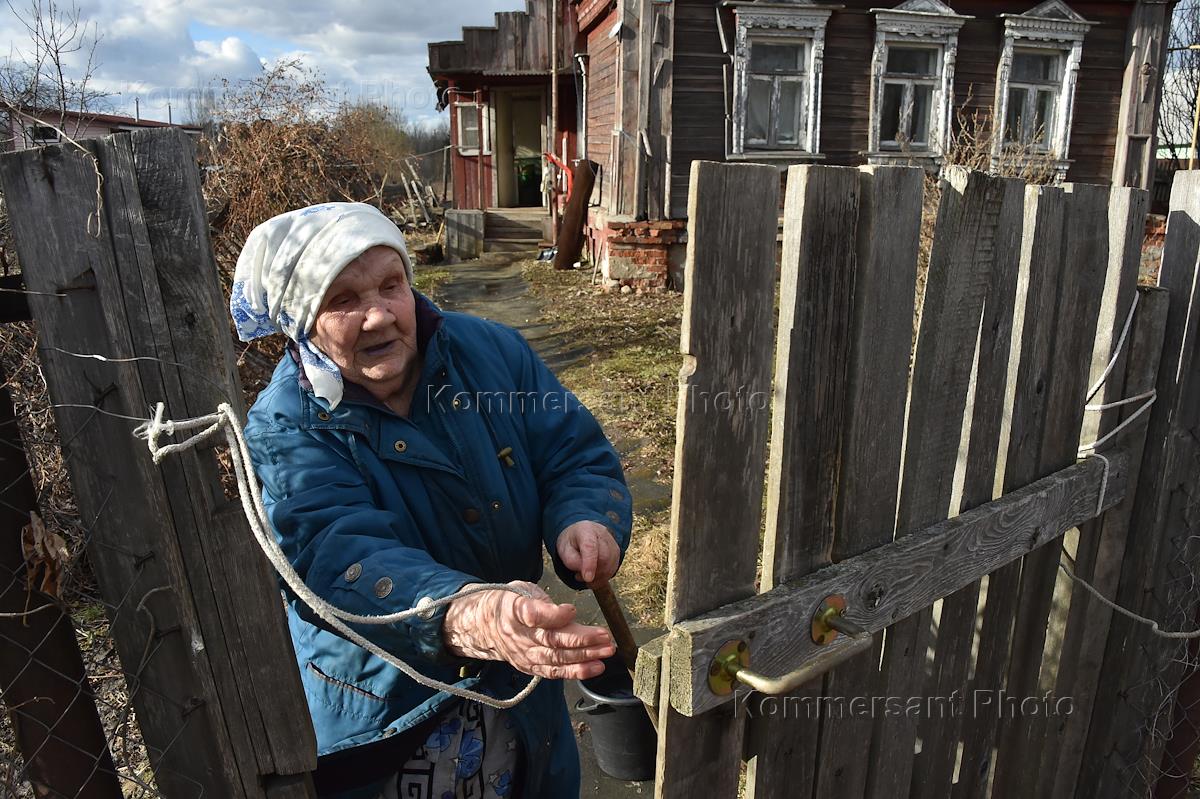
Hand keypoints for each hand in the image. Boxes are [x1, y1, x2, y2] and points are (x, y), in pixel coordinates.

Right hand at [443, 581, 614, 679]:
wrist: (486, 627)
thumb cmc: (510, 603)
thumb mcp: (521, 590)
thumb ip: (540, 600)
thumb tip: (567, 613)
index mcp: (514, 611)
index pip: (534, 615)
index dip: (554, 614)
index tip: (572, 610)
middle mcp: (519, 636)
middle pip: (552, 640)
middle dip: (582, 640)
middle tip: (606, 636)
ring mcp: (525, 655)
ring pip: (557, 659)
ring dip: (585, 657)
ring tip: (607, 652)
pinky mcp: (531, 668)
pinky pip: (555, 672)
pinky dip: (576, 672)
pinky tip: (596, 668)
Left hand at [556, 520, 620, 585]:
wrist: (581, 533)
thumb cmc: (572, 541)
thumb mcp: (563, 549)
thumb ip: (571, 561)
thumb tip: (585, 572)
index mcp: (586, 530)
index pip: (590, 546)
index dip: (590, 563)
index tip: (587, 578)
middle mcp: (602, 534)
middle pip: (604, 557)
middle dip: (593, 572)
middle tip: (578, 576)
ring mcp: (612, 544)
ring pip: (610, 566)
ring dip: (597, 577)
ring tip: (584, 575)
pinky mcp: (616, 553)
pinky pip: (612, 570)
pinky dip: (602, 578)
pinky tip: (592, 577)